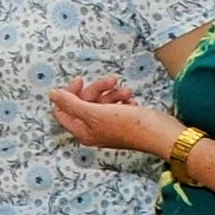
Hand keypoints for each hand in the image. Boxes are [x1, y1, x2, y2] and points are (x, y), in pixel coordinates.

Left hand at [49, 77, 167, 154]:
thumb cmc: (129, 125)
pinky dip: (122, 100)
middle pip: (84, 103)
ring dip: (112, 93)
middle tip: (111, 81)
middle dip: (97, 89)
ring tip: (126, 91)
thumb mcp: (94, 112)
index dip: (69, 93)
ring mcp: (109, 126)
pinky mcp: (124, 122)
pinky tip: (131, 100)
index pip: (63, 110)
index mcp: (82, 131)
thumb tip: (52, 94)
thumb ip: (71, 103)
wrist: (162, 134)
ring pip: (101, 102)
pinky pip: (116, 106)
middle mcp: (94, 131)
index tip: (81, 80)